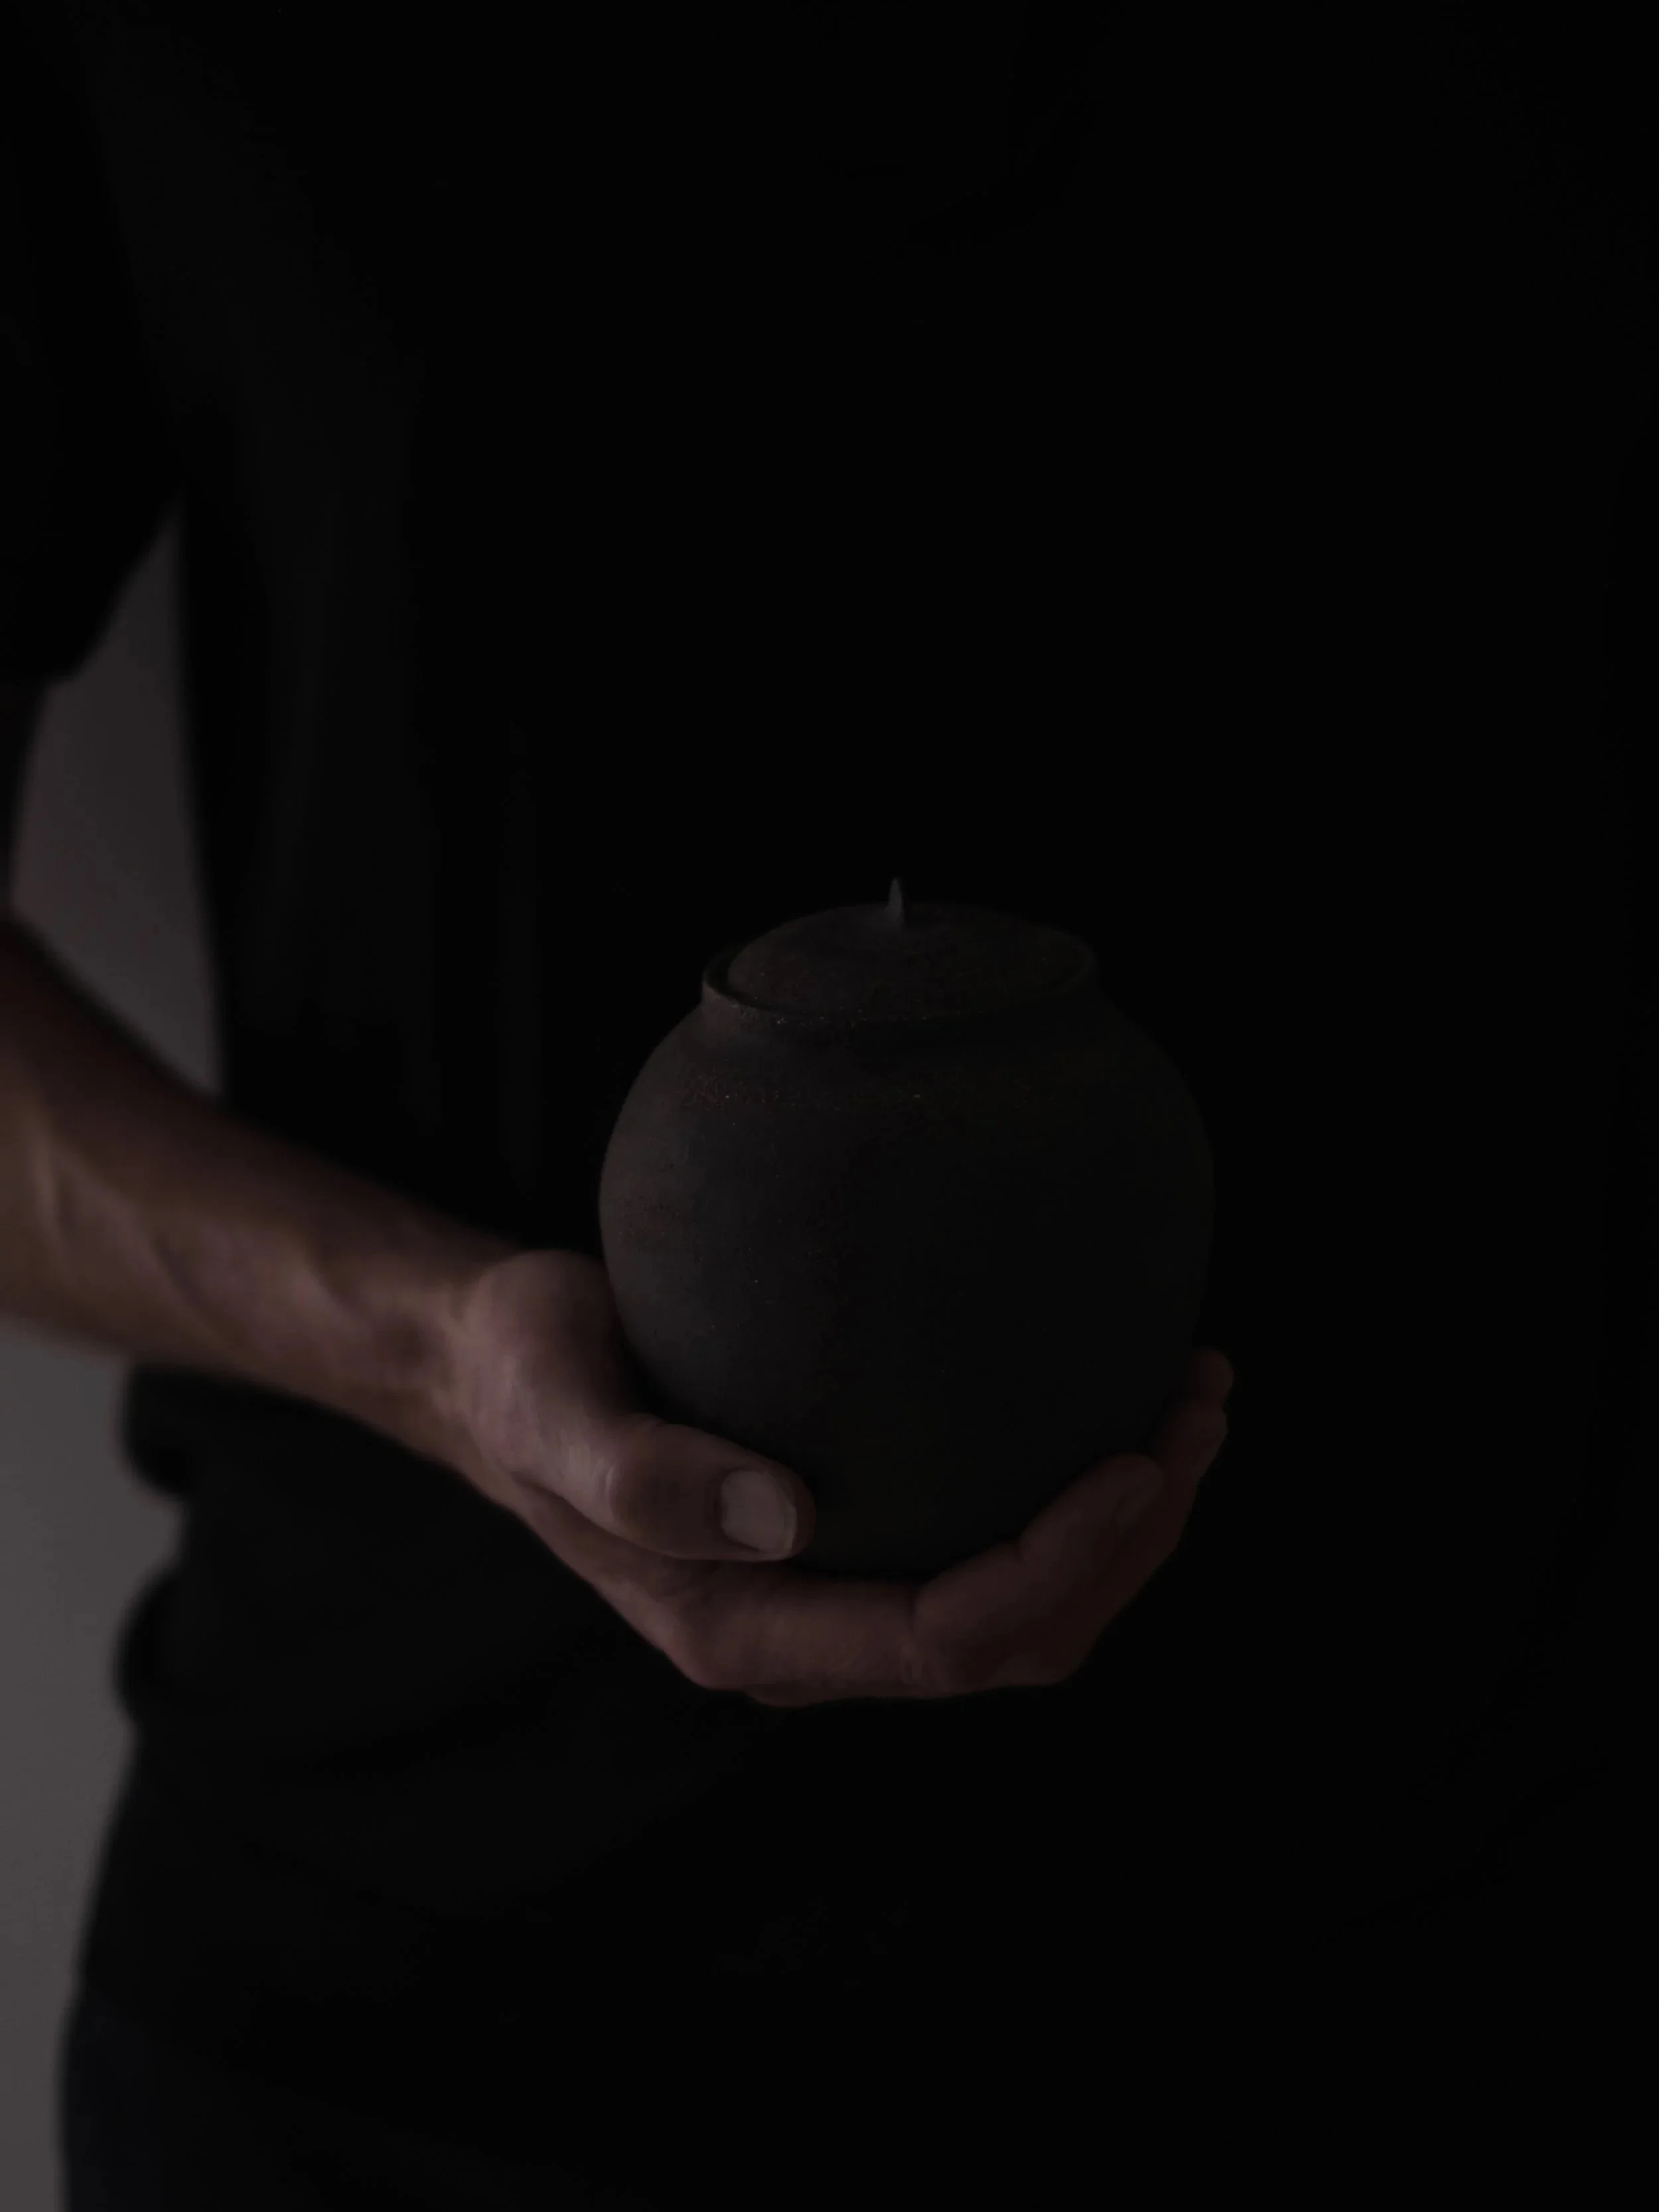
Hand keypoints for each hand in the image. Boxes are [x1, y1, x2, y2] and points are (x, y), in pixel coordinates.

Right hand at [444, 1247, 1233, 1708]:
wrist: (500, 1369)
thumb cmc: (522, 1373)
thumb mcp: (550, 1403)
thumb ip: (638, 1471)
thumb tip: (786, 1516)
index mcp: (740, 1626)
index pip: (938, 1642)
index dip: (1056, 1570)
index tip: (1135, 1462)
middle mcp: (806, 1632)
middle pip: (1015, 1643)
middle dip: (1131, 1547)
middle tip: (1198, 1406)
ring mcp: (838, 1590)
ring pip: (1026, 1608)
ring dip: (1130, 1522)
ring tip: (1191, 1394)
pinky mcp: (860, 1532)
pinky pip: (995, 1544)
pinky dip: (1076, 1490)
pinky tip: (1111, 1391)